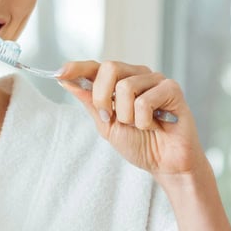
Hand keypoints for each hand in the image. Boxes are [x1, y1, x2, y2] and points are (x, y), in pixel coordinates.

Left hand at [56, 61, 206, 177]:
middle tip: (110, 118)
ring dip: (126, 116)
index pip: (96, 67)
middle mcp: (137, 75)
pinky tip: (155, 125)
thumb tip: (67, 81)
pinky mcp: (172, 89)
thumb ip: (90, 102)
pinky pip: (144, 101)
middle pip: (109, 67)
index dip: (77, 68)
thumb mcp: (106, 124)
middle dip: (102, 97)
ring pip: (126, 87)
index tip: (59, 73)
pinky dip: (144, 120)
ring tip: (140, 125)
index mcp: (120, 82)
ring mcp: (155, 80)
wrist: (165, 164)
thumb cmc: (139, 144)